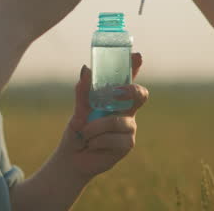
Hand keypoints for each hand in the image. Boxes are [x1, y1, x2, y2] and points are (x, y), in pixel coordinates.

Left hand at [55, 53, 147, 178]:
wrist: (73, 157)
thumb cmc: (78, 130)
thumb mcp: (78, 109)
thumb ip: (83, 91)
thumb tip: (86, 69)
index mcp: (116, 100)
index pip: (128, 80)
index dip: (135, 67)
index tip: (137, 56)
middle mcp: (126, 111)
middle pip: (140, 95)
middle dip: (131, 91)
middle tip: (116, 92)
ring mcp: (129, 128)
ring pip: (117, 121)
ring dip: (96, 127)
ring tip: (85, 133)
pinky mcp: (127, 144)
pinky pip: (115, 138)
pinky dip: (98, 140)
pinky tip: (93, 145)